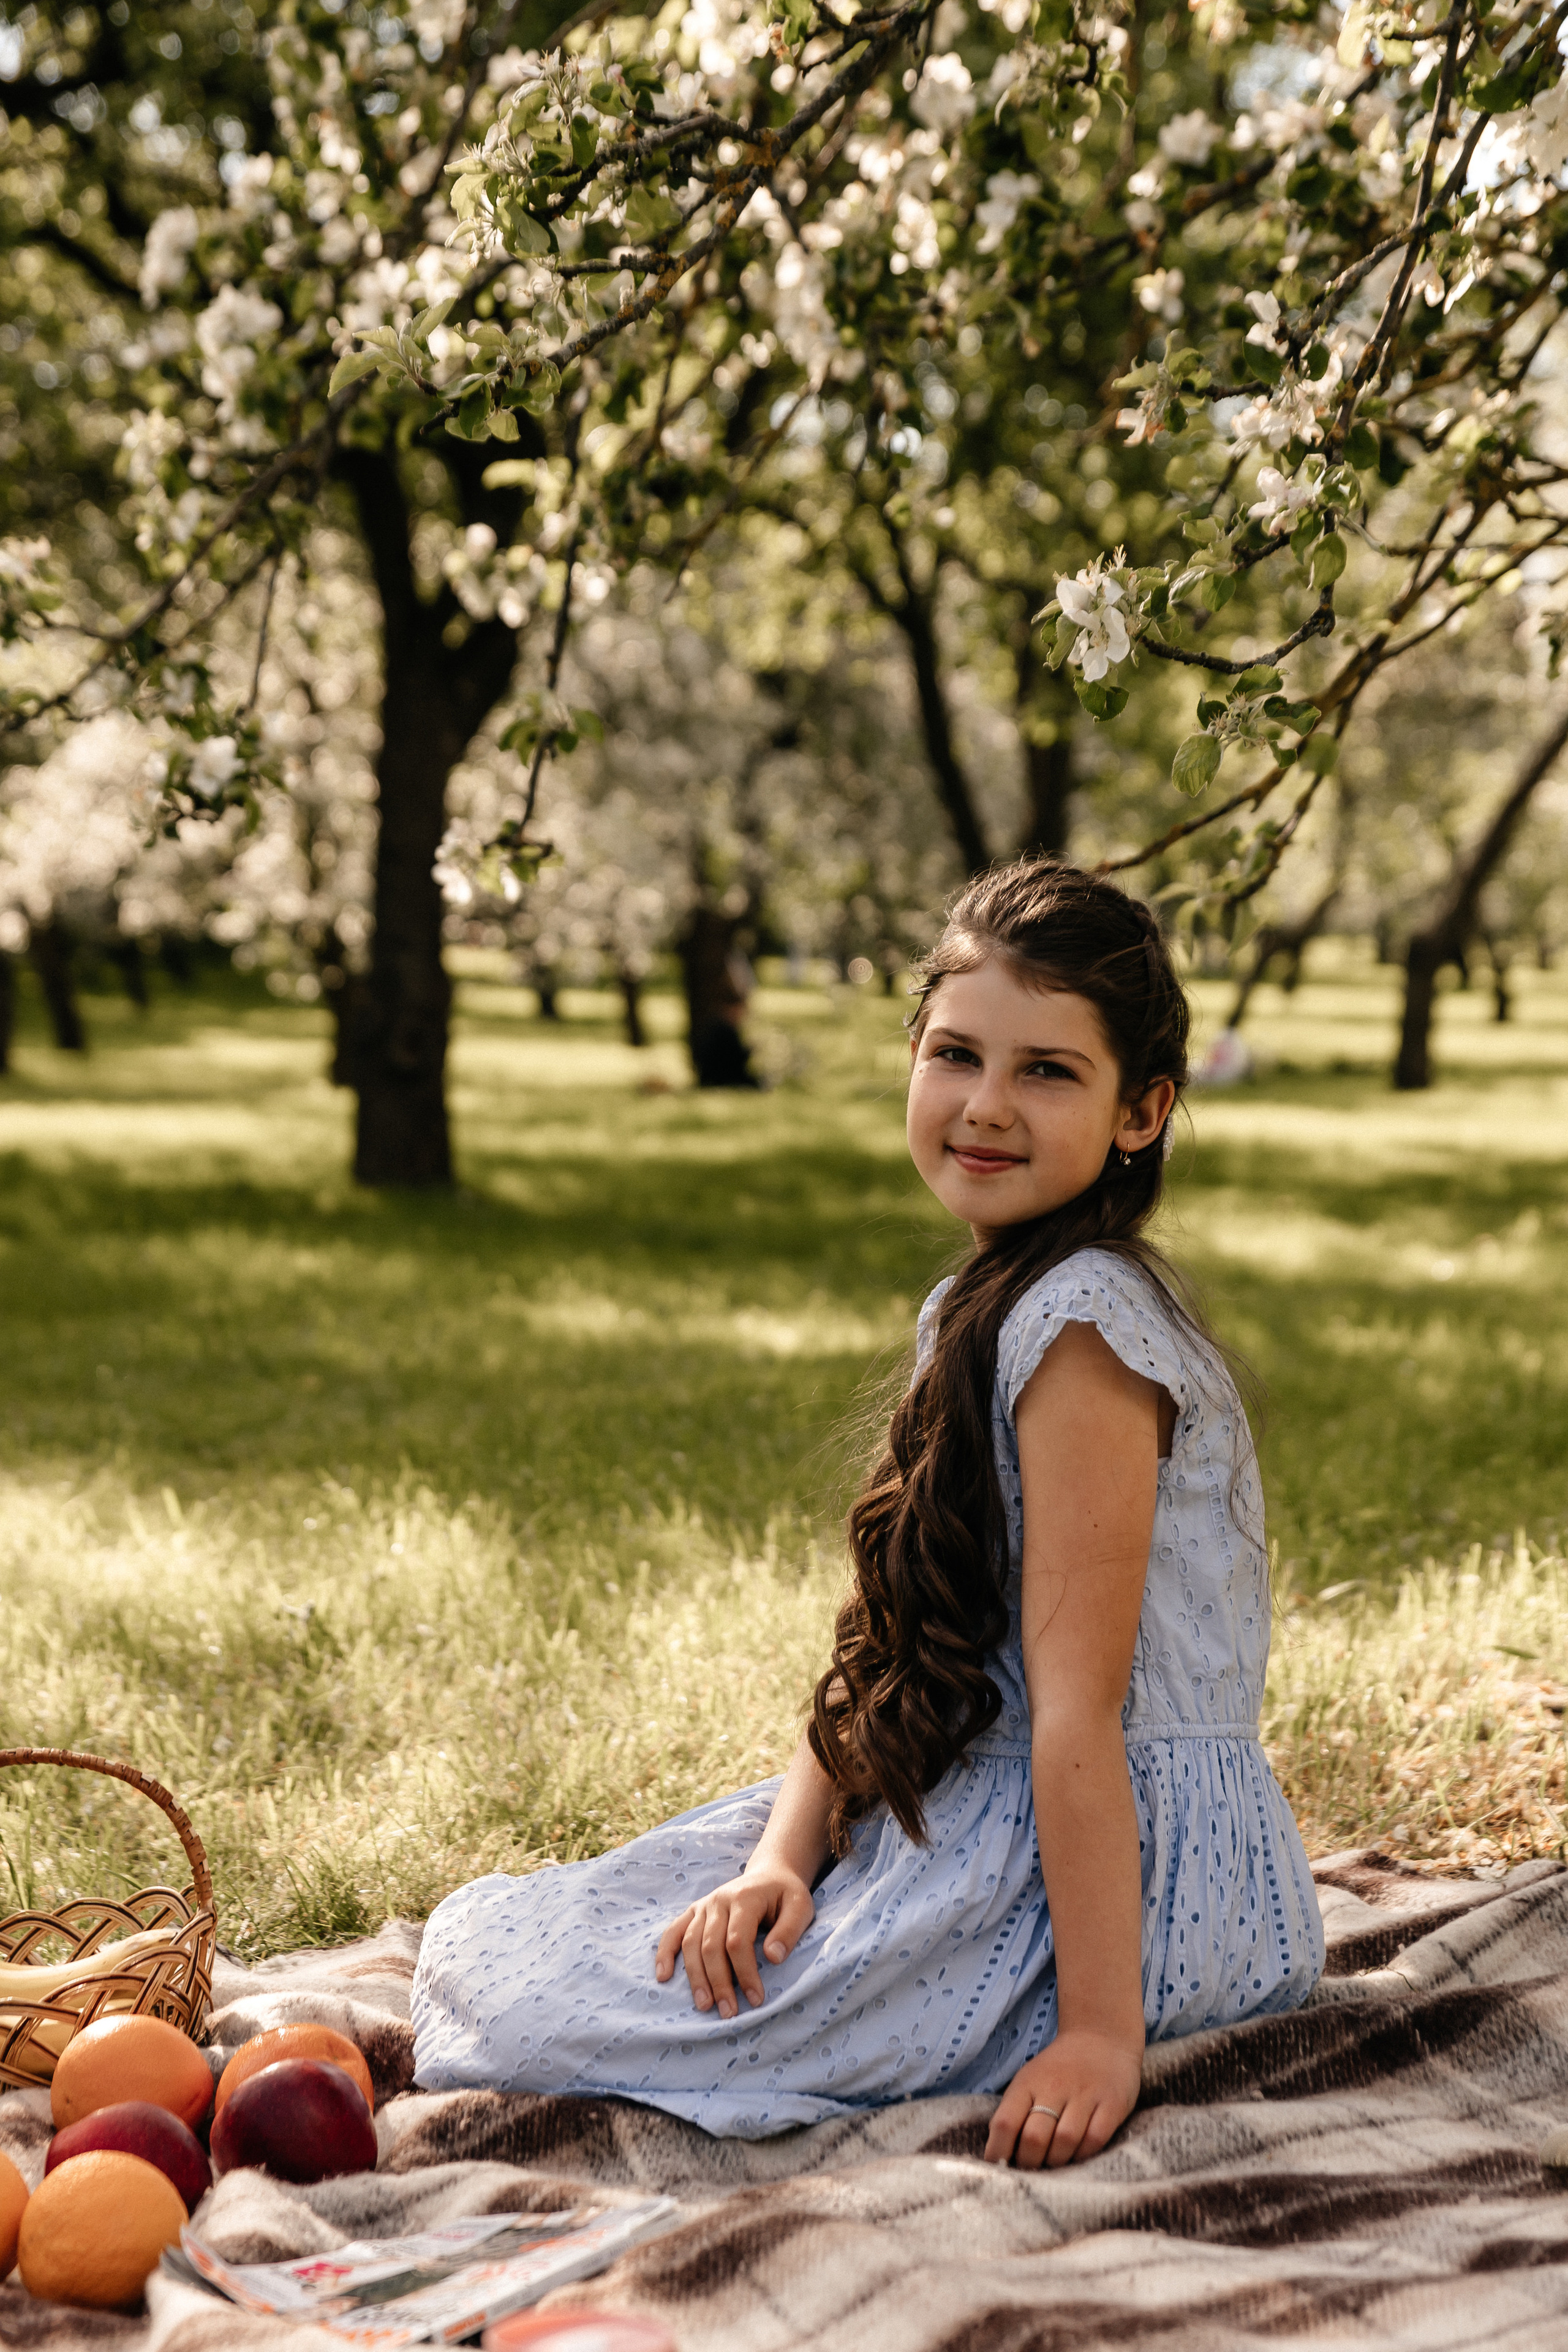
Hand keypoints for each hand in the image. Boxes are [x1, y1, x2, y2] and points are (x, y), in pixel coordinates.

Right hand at [654, 1864, 814, 2020]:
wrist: (770, 1875)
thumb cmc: (786, 1896)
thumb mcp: (801, 1907)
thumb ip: (789, 1931)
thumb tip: (773, 1958)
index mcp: (745, 1898)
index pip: (738, 1941)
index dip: (745, 1972)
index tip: (755, 1999)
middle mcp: (719, 1900)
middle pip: (711, 1946)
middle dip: (719, 1983)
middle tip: (728, 2013)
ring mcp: (704, 1906)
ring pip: (691, 1943)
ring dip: (696, 1977)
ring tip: (705, 2005)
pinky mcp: (694, 1911)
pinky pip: (674, 1931)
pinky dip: (665, 1952)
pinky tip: (663, 1976)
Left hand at [984, 2029, 1141, 2169]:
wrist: (1101, 2039)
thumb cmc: (1057, 2070)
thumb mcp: (1029, 2081)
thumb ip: (1015, 2113)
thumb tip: (998, 2156)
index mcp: (1027, 2082)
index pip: (1005, 2122)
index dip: (998, 2150)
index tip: (998, 2167)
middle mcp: (1055, 2087)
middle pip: (1035, 2138)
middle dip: (1029, 2162)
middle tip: (1031, 2168)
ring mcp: (1085, 2094)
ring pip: (1065, 2142)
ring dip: (1057, 2161)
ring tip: (1054, 2162)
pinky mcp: (1112, 2103)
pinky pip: (1095, 2139)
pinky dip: (1084, 2153)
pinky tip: (1078, 2152)